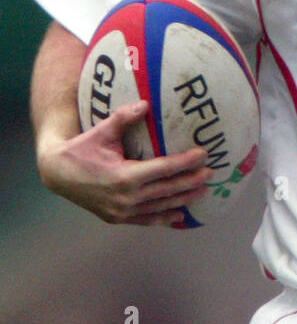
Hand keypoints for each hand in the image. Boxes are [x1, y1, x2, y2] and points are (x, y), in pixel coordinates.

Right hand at [37, 100, 212, 225]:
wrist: (57, 174)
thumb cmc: (81, 149)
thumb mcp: (102, 131)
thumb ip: (124, 117)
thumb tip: (146, 103)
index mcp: (124, 177)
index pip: (164, 169)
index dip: (186, 162)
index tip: (203, 154)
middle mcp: (126, 198)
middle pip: (168, 190)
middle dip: (191, 181)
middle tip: (211, 172)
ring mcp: (122, 211)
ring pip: (161, 207)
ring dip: (183, 199)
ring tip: (203, 191)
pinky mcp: (118, 218)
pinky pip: (146, 219)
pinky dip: (164, 217)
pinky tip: (179, 214)